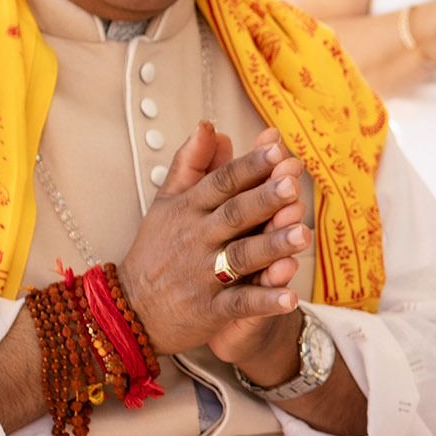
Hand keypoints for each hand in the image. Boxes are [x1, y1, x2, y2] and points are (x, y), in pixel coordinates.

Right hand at [118, 124, 308, 359]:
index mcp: (190, 209)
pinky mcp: (211, 309)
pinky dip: (265, 301)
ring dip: (272, 246)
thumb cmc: (157, 249)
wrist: (132, 308)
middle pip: (234, 215)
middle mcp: (197, 239)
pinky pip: (241, 304)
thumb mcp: (168, 203)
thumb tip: (209, 126)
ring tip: (303, 234)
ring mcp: (204, 275)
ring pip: (242, 257)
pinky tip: (291, 296)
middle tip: (293, 184)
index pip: (222, 183)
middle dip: (263, 199)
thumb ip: (191, 165)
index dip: (249, 166)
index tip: (277, 148)